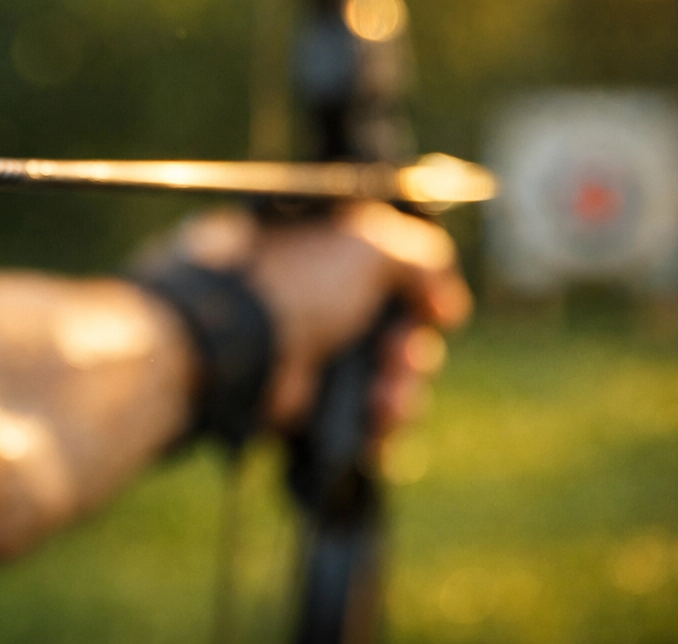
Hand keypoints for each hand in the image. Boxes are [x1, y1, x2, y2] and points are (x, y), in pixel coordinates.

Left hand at [171, 204, 470, 440]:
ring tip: (388, 399)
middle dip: (413, 352)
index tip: (442, 313)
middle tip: (402, 357)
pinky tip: (381, 429)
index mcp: (328, 254)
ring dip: (401, 394)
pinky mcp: (302, 406)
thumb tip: (443, 300)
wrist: (234, 342)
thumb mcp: (368, 245)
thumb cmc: (297, 282)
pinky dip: (379, 432)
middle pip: (393, 335)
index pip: (393, 277)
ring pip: (382, 383)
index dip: (425, 297)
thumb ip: (418, 261)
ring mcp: (309, 356)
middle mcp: (318, 303)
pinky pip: (358, 425)